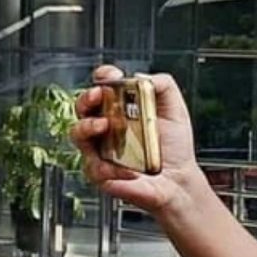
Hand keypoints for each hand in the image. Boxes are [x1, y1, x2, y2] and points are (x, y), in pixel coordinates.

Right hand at [70, 65, 205, 214]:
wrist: (178, 180)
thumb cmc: (174, 148)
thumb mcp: (175, 110)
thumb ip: (163, 86)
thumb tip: (141, 77)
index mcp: (119, 107)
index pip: (103, 85)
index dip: (103, 77)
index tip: (111, 75)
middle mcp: (104, 126)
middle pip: (82, 106)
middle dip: (86, 97)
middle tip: (99, 96)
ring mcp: (98, 148)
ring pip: (77, 133)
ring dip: (87, 126)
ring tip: (105, 126)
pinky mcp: (98, 172)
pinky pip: (94, 167)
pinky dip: (111, 168)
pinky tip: (129, 169)